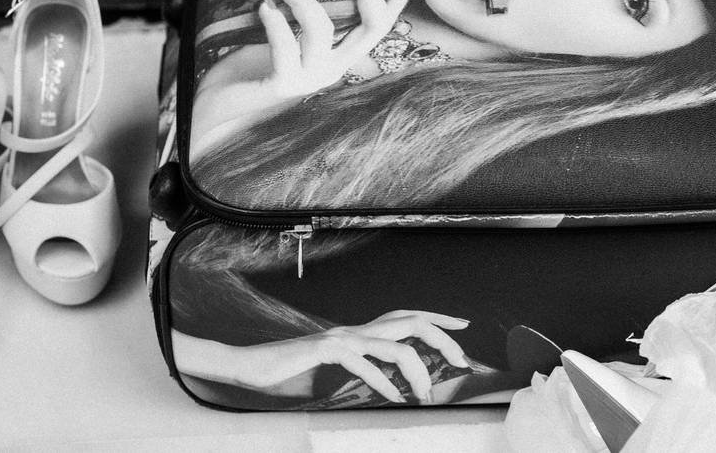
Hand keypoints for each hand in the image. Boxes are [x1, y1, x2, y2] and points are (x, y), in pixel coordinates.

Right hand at [176, 311, 471, 402]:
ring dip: (417, 370)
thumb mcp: (337, 378)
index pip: (406, 317)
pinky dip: (383, 382)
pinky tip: (393, 397)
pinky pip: (364, 363)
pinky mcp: (325, 351)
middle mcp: (355, 330)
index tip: (463, 328)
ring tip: (425, 394)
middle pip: (411, 321)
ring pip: (394, 344)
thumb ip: (364, 377)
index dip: (437, 319)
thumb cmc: (293, 375)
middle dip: (442, 338)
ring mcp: (341, 338)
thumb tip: (395, 389)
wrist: (252, 368)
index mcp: (359, 334)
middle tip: (462, 360)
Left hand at [258, 0, 422, 100]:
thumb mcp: (289, 30)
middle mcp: (332, 69)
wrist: (225, 96)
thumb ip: (309, 12)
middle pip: (368, 33)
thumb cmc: (255, 58)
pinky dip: (276, 21)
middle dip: (367, 0)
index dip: (397, 2)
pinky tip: (265, 6)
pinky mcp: (283, 84)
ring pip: (322, 34)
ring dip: (304, 2)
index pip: (379, 27)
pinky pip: (286, 46)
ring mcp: (310, 79)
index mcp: (339, 55)